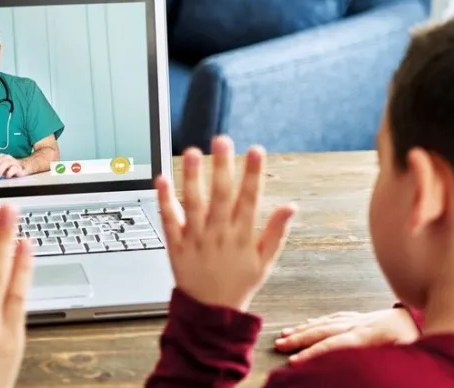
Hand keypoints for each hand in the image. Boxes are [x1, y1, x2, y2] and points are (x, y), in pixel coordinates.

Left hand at [0, 154, 25, 177]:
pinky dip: (9, 173)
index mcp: (1, 157)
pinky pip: (13, 169)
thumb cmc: (9, 169)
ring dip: (0, 170)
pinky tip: (7, 177)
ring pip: (5, 163)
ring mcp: (13, 161)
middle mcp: (6, 157)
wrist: (22, 168)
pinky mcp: (18, 167)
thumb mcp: (0, 169)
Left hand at [155, 136, 296, 311]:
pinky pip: (169, 220)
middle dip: (223, 166)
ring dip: (192, 177)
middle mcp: (219, 234)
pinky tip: (161, 179)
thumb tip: (291, 207)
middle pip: (221, 196)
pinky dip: (164, 200)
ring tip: (191, 152)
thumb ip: (276, 232)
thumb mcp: (265, 262)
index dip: (254, 174)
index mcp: (242, 236)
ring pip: (194, 204)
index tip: (257, 151)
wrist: (211, 312)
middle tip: (222, 140)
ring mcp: (196, 239)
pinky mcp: (176, 245)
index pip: (250, 200)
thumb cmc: (238, 283)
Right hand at [274, 308, 419, 363]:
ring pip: (329, 321)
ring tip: (285, 335)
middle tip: (279, 345)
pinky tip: (307, 324)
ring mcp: (367, 317)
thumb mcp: (411, 354)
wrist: (450, 315)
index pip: (338, 344)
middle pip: (327, 330)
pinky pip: (338, 316)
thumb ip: (385, 359)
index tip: (295, 363)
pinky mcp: (368, 316)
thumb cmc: (429, 342)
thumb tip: (354, 364)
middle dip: (302, 338)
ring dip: (305, 329)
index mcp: (376, 333)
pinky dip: (319, 321)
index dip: (315, 354)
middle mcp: (367, 322)